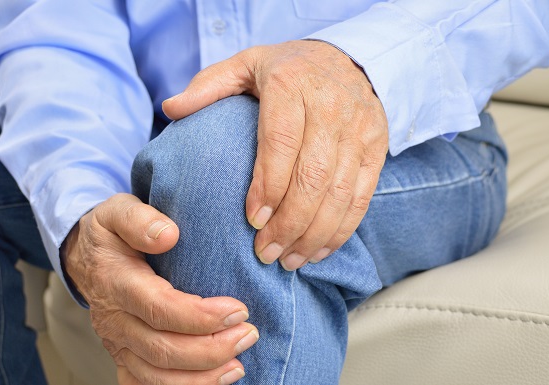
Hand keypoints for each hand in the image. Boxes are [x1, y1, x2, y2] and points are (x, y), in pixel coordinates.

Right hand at [63, 193, 257, 384]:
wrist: (85, 257)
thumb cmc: (110, 233)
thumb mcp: (118, 210)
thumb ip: (140, 219)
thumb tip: (168, 235)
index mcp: (116, 282)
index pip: (158, 308)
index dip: (199, 316)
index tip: (238, 310)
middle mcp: (114, 320)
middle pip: (162, 349)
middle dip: (211, 349)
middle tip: (249, 334)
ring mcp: (117, 343)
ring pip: (156, 376)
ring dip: (201, 377)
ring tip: (238, 364)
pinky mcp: (123, 358)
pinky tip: (213, 381)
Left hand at [163, 40, 387, 270]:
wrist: (350, 57)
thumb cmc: (288, 68)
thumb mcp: (245, 64)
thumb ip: (208, 86)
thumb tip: (170, 108)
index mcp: (292, 84)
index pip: (281, 143)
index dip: (268, 186)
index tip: (252, 221)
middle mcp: (331, 106)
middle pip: (313, 176)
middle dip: (289, 223)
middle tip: (266, 254)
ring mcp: (360, 129)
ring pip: (339, 193)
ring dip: (314, 234)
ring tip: (289, 261)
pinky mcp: (377, 148)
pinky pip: (361, 196)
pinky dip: (341, 230)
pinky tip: (318, 250)